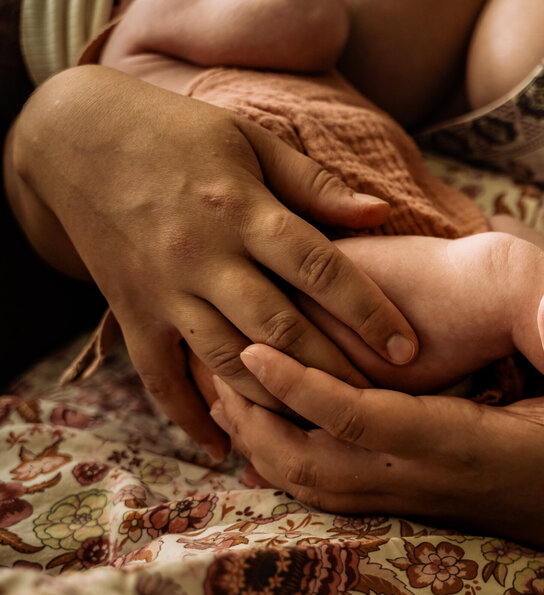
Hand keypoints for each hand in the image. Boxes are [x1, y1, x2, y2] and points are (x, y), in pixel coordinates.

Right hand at [7, 66, 417, 456]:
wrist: (72, 136)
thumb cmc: (178, 134)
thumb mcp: (250, 142)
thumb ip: (315, 184)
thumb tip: (382, 212)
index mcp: (240, 210)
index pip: (318, 270)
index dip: (368, 311)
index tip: (407, 348)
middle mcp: (202, 257)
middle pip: (279, 329)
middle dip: (335, 370)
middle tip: (382, 402)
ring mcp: (163, 291)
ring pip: (228, 363)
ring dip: (278, 399)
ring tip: (325, 425)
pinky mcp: (131, 314)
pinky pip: (161, 379)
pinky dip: (192, 417)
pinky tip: (226, 447)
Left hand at [209, 285, 543, 558]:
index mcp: (457, 447)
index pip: (361, 420)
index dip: (303, 387)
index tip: (253, 349)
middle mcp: (420, 477)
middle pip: (310, 462)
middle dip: (254, 420)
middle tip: (212, 368)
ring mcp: (408, 496)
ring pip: (309, 485)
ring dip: (258, 443)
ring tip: (220, 393)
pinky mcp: (405, 501)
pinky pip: (324, 492)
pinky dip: (282, 463)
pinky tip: (264, 431)